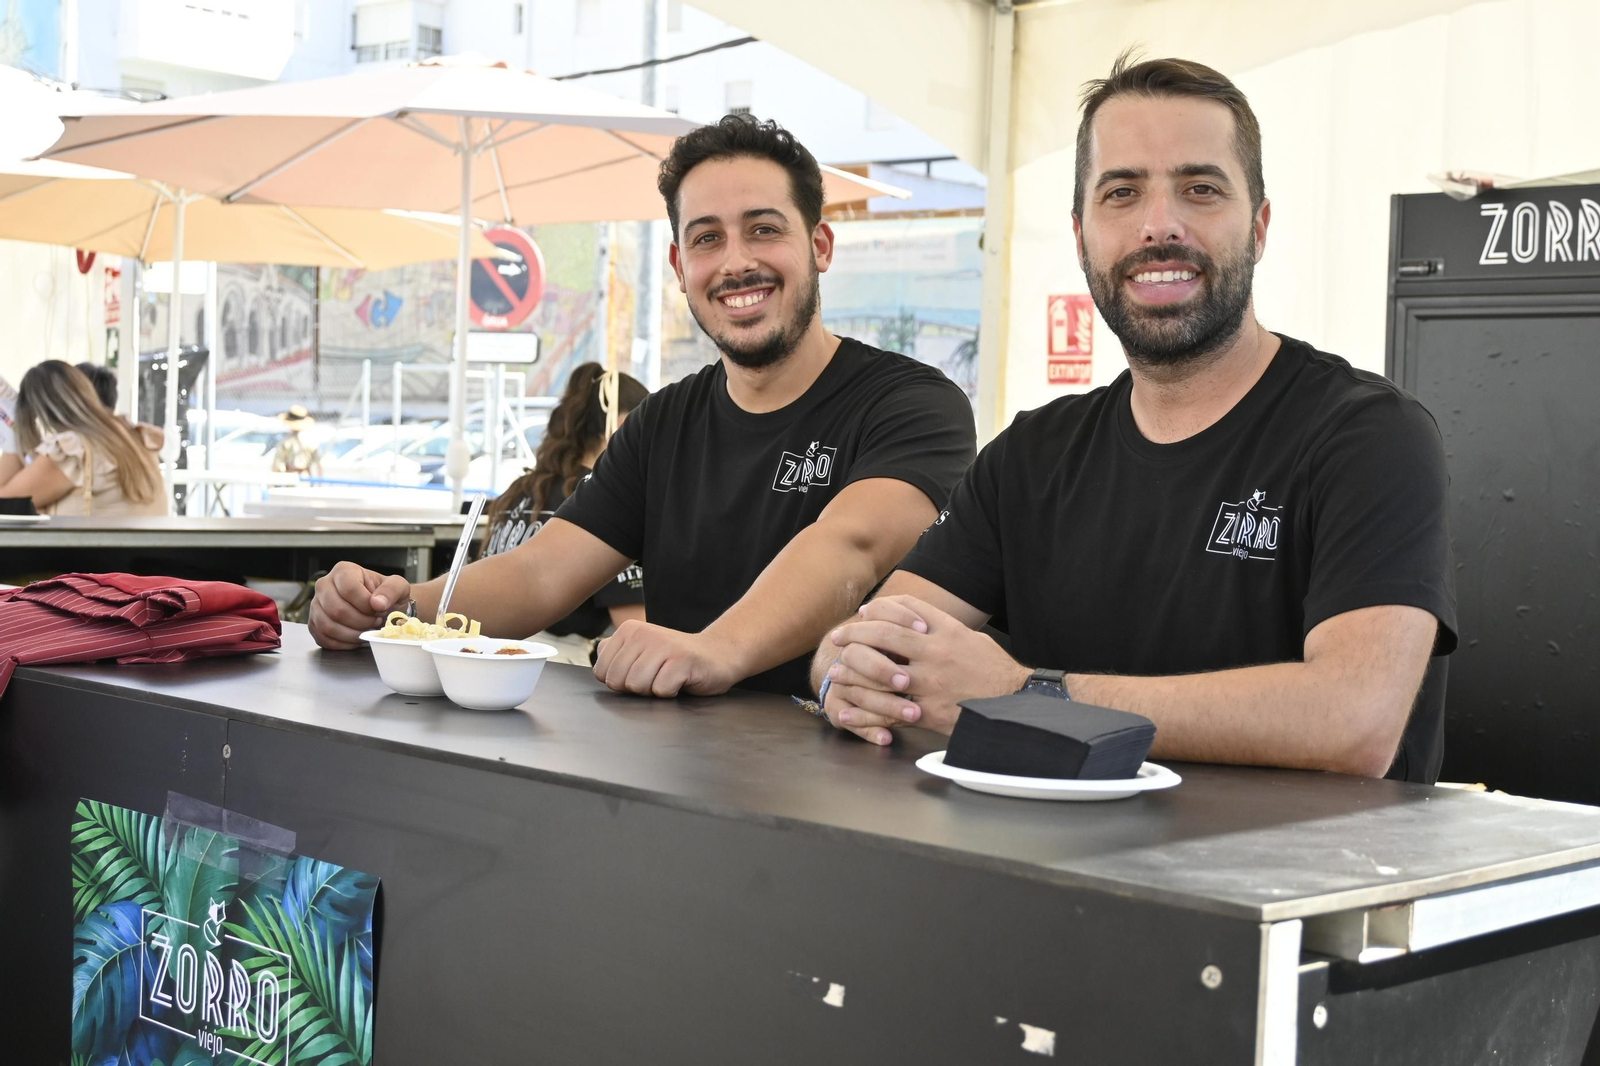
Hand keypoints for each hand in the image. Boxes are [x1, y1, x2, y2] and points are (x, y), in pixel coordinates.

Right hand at [309, 561, 410, 649]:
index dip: (366, 605)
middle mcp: (324, 585)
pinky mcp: (314, 623)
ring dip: (352, 634)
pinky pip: (323, 638)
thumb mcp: (398, 587)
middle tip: (374, 622)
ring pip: (327, 626)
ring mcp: (316, 605)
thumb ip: (391, 590)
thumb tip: (377, 603)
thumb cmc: (386, 595)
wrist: (380, 607)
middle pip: (337, 610)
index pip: (349, 589)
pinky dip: (343, 643)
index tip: (378, 609)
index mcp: (343, 571)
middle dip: (360, 622)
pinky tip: (356, 638)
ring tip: (366, 629)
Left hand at [592, 621, 740, 696]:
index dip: (620, 682)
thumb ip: (616, 655)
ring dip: (653, 690)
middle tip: (655, 677)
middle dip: (635, 688)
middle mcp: (644, 633)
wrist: (718, 655)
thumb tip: (599, 666)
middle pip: (618, 681)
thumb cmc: (675, 660)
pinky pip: (661, 690)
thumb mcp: (641, 652)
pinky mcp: (682, 661)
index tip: (641, 673)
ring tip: (667, 678)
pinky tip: (681, 681)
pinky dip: (671, 692)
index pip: (602, 671)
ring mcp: (663, 646)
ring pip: (637, 686)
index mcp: (629, 630)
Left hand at [828, 595, 1030, 734]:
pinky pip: (890, 710)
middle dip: (856, 634)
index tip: (864, 613)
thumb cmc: (994, 672)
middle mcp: (937, 652)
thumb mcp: (972, 639)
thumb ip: (943, 629)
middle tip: (838, 637)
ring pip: (882, 671)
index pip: (907, 608)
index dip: (880, 608)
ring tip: (836, 672)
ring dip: (854, 671)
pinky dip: (865, 712)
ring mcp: (931, 682)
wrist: (1016, 705)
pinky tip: (848, 711)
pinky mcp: (928, 711)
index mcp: (949, 631)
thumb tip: (914, 620)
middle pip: (886, 635)